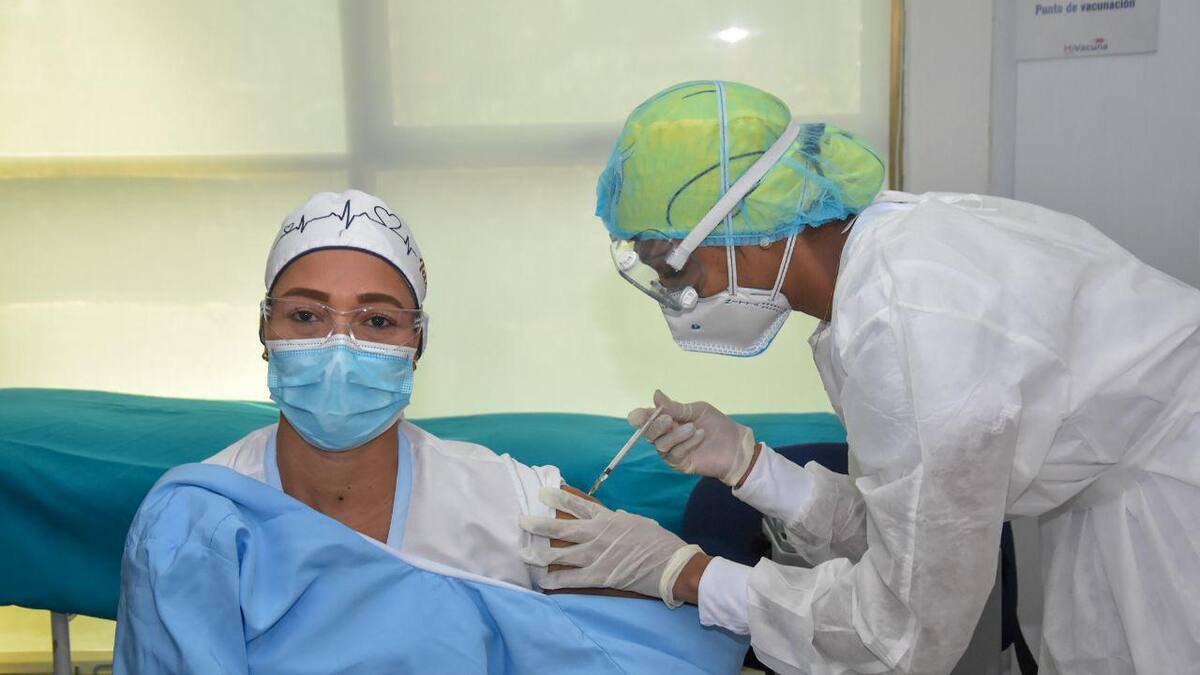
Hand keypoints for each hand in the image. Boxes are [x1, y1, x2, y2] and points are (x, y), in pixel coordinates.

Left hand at [519, 487, 703, 607]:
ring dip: (539, 554)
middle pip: (562, 528)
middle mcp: (597, 534)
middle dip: (539, 525)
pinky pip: (571, 579)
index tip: (544, 493)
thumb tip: (613, 516)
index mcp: (608, 519)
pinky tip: (542, 582)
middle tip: (522, 521)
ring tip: (523, 553)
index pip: (579, 505)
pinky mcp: (599, 576)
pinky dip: (555, 580)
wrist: (672, 563)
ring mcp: (596, 555)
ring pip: (560, 554)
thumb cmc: (659, 542)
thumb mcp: (639, 522)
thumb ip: (621, 519)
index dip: (559, 498)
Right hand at [628, 390, 757, 486]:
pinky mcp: (680, 464)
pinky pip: (675, 454)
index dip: (640, 417)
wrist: (735, 445)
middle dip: (656, 425)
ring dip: (676, 435)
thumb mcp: (697, 411)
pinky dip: (686, 443)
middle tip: (669, 419)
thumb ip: (676, 407)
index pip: (647, 419)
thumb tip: (656, 394)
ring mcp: (672, 451)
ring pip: (661, 445)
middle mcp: (666, 436)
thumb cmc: (717, 425)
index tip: (637, 415)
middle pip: (649, 433)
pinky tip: (699, 436)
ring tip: (693, 428)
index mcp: (668, 421)